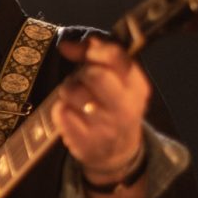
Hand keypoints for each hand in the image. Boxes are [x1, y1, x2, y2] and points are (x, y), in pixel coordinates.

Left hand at [52, 37, 149, 174]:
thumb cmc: (114, 107)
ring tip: (76, 98)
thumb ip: (97, 55)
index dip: (94, 49)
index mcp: (137, 87)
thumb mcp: (118, 81)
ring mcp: (105, 127)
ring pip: (73, 91)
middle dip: (81, 72)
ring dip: (68, 90)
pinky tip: (71, 114)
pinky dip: (60, 109)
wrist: (117, 152)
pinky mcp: (85, 142)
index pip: (116, 57)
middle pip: (94, 74)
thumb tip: (67, 45)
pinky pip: (60, 112)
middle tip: (81, 80)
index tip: (83, 50)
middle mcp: (125, 108)